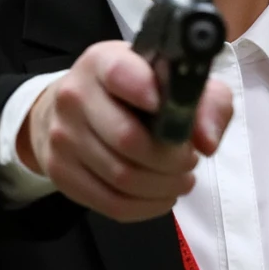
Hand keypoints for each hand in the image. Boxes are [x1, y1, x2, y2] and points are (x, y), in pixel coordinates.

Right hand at [18, 41, 232, 222]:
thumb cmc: (133, 93)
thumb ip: (205, 103)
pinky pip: (111, 203)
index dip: (150, 94)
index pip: (121, 74)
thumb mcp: (173, 82)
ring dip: (163, 187)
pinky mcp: (61, 173)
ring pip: (122, 178)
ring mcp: (62, 137)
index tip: (176, 115)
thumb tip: (206, 142)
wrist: (72, 112)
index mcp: (102, 62)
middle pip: (127, 140)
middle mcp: (75, 96)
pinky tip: (161, 196)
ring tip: (180, 180)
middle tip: (189, 161)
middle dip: (170, 159)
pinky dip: (146, 207)